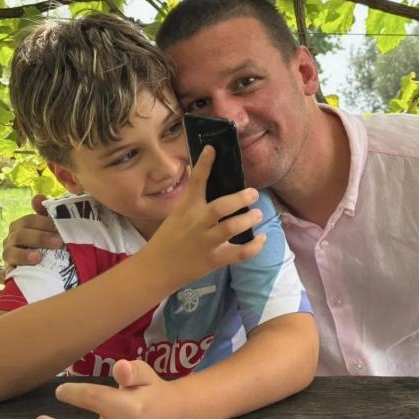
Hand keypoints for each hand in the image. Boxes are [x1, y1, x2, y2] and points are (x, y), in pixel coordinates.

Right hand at [0, 195, 62, 281]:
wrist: (45, 267)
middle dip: (40, 238)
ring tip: (38, 257)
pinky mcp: (8, 273)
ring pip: (10, 253)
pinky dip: (7, 274)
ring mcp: (9, 257)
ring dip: (24, 255)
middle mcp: (12, 240)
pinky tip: (17, 274)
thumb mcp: (48, 228)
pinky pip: (4, 274)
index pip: (29, 221)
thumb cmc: (46, 243)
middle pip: (21, 235)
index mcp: (21, 227)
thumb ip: (45, 212)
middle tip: (58, 242)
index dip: (43, 223)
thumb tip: (38, 198)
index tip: (58, 227)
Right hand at [142, 145, 265, 288]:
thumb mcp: (177, 215)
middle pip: (220, 207)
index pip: (195, 182)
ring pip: (231, 228)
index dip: (204, 164)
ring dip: (249, 219)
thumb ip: (194, 201)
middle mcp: (197, 223)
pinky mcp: (214, 260)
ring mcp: (206, 242)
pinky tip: (262, 238)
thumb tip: (208, 179)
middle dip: (240, 198)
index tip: (213, 149)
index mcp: (186, 209)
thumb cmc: (168, 239)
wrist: (156, 269)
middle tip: (253, 194)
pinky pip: (239, 253)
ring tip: (258, 214)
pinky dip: (254, 246)